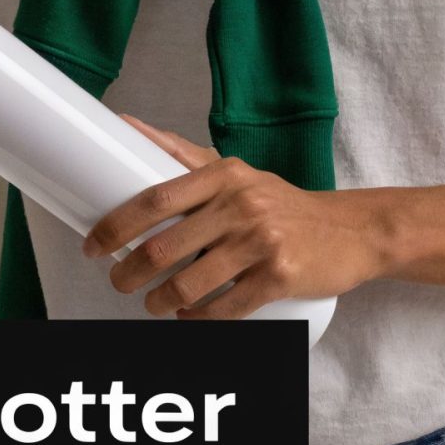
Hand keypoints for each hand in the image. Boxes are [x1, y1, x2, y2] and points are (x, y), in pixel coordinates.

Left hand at [83, 115, 384, 318]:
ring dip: (159, 303)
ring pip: (189, 286)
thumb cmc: (283, 205)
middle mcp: (242, 204)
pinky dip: (198, 320)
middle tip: (119, 282)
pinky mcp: (281, 278)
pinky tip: (189, 318)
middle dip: (128, 274)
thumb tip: (127, 123)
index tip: (92, 244)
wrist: (352, 231)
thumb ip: (184, 155)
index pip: (155, 199)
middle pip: (164, 249)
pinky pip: (224, 310)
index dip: (115, 226)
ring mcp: (262, 242)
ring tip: (153, 304)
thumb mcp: (237, 173)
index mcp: (225, 175)